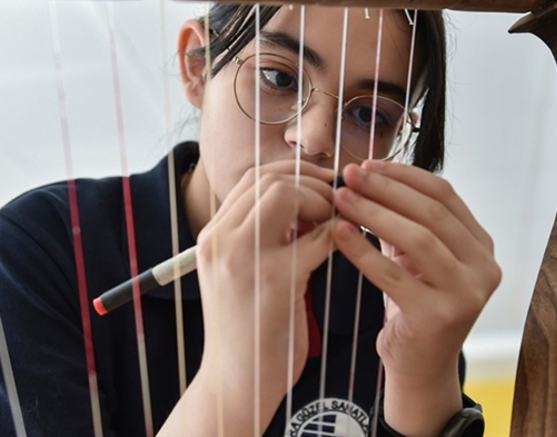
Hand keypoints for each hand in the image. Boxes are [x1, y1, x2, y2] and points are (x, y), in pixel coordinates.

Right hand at [193, 160, 336, 423]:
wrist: (235, 382)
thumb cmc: (246, 329)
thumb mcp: (239, 274)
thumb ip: (260, 238)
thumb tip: (305, 204)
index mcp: (212, 237)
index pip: (251, 178)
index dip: (292, 173)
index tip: (320, 184)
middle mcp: (221, 240)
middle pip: (268, 179)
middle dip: (310, 183)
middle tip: (335, 202)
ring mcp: (244, 258)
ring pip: (286, 195)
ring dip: (321, 202)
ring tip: (336, 223)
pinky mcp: (275, 280)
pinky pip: (317, 237)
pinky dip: (337, 234)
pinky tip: (345, 246)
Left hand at [332, 161, 499, 434]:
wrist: (419, 368)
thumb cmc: (414, 306)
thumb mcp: (416, 257)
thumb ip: (405, 219)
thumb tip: (368, 173)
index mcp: (481, 245)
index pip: (445, 194)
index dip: (404, 175)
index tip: (368, 164)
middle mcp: (483, 268)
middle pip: (432, 212)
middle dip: (386, 189)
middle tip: (349, 175)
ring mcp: (466, 294)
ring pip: (418, 238)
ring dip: (374, 213)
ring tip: (342, 199)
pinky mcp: (439, 317)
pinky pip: (394, 275)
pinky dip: (364, 251)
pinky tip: (340, 234)